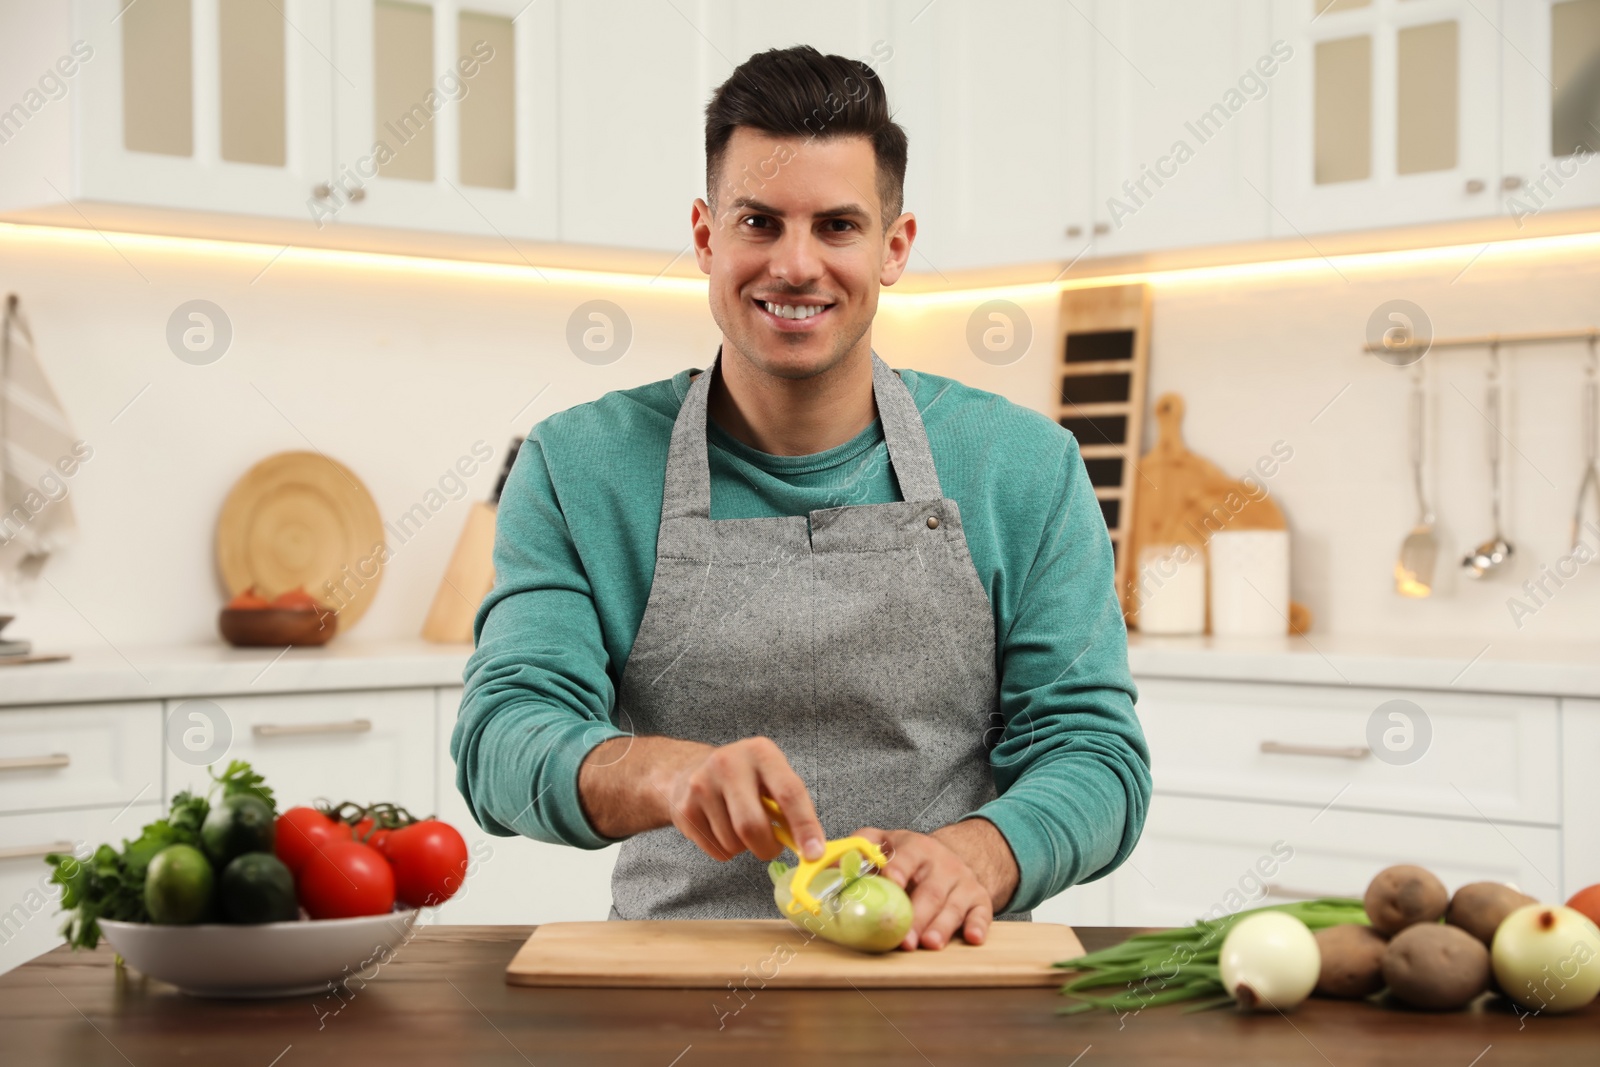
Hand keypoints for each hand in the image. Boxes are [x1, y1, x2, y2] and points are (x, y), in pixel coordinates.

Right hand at [659, 736, 825, 862]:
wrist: (688, 770)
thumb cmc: (742, 778)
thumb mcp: (770, 777)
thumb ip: (791, 805)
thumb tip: (811, 847)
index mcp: (761, 752)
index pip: (788, 792)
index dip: (804, 826)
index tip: (814, 853)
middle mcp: (729, 764)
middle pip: (752, 825)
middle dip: (767, 848)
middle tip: (770, 848)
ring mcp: (702, 785)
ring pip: (733, 843)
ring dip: (744, 848)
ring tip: (739, 827)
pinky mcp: (685, 809)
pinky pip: (715, 850)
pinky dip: (725, 850)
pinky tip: (721, 829)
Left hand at [850, 824, 1002, 950]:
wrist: (950, 856)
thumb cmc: (908, 857)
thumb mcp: (883, 843)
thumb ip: (857, 850)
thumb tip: (823, 864)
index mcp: (915, 848)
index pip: (906, 857)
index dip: (898, 870)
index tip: (891, 883)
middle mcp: (941, 863)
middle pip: (930, 890)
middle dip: (917, 915)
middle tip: (904, 938)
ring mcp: (962, 881)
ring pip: (953, 905)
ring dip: (942, 926)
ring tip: (929, 944)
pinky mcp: (979, 899)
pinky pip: (982, 912)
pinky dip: (978, 925)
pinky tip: (972, 938)